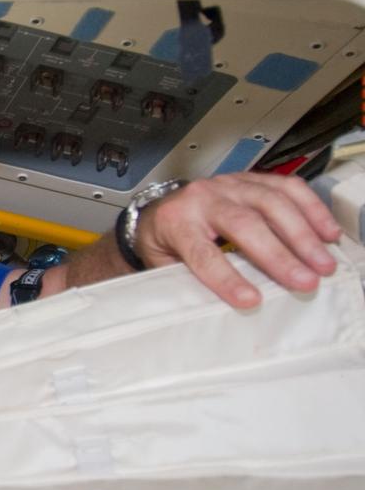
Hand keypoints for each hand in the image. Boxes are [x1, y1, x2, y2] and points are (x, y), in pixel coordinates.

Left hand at [136, 172, 340, 307]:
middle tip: (304, 281)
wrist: (163, 208)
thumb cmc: (166, 241)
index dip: (226, 278)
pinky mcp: (252, 179)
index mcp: (176, 221)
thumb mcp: (162, 264)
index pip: (202, 252)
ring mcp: (230, 185)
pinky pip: (287, 187)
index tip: (250, 300)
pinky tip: (327, 233)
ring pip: (271, 202)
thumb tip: (211, 310)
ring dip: (302, 234)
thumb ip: (184, 281)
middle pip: (244, 224)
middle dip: (278, 255)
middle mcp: (203, 197)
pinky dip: (312, 209)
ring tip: (323, 263)